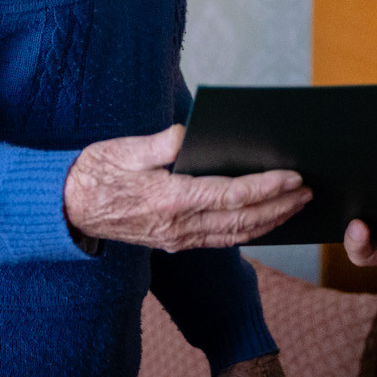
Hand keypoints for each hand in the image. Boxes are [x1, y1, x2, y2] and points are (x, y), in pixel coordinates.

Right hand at [62, 125, 310, 252]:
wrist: (66, 208)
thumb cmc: (95, 171)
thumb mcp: (125, 149)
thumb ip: (163, 144)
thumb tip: (193, 134)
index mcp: (169, 200)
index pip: (231, 196)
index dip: (267, 188)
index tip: (294, 177)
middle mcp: (178, 226)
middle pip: (242, 220)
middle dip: (280, 206)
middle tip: (309, 191)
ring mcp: (177, 239)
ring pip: (235, 235)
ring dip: (270, 222)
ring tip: (297, 205)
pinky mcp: (174, 242)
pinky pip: (220, 240)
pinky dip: (248, 231)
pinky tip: (265, 220)